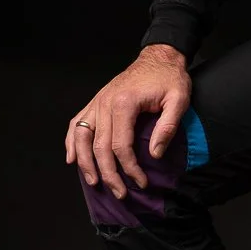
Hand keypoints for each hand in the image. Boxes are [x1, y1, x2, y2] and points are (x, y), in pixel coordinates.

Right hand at [65, 44, 191, 200]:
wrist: (159, 56)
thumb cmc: (170, 78)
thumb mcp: (179, 99)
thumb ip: (167, 127)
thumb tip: (154, 155)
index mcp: (124, 103)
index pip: (120, 146)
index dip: (129, 168)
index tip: (140, 182)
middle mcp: (105, 103)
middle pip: (99, 147)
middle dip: (109, 174)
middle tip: (120, 193)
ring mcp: (97, 101)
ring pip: (81, 136)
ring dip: (85, 162)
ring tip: (93, 182)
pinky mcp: (96, 101)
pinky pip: (76, 122)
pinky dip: (71, 142)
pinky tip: (72, 158)